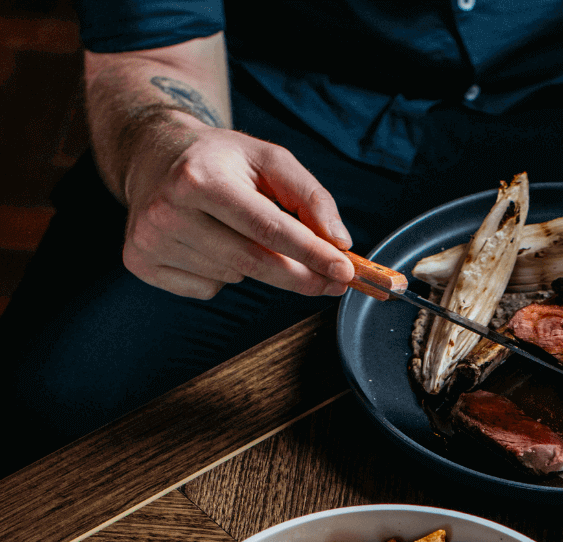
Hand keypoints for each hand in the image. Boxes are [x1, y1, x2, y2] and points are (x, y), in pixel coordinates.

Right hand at [121, 116, 355, 299]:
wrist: (152, 155)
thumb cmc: (220, 160)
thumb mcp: (268, 159)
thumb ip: (310, 196)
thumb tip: (338, 242)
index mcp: (201, 177)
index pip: (269, 229)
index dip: (312, 255)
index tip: (344, 273)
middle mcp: (169, 209)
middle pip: (255, 263)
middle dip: (301, 276)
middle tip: (332, 281)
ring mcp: (151, 239)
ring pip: (234, 276)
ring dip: (254, 265)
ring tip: (234, 229)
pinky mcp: (142, 262)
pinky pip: (208, 289)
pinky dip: (223, 274)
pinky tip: (208, 243)